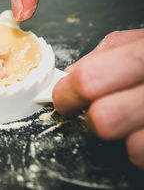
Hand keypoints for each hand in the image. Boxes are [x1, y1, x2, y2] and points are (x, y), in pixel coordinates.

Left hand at [52, 29, 143, 169]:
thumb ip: (110, 52)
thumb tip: (72, 73)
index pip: (90, 79)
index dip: (67, 93)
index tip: (64, 98)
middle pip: (105, 119)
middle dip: (91, 118)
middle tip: (93, 111)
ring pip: (132, 147)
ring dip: (123, 136)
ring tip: (131, 119)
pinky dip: (141, 149)